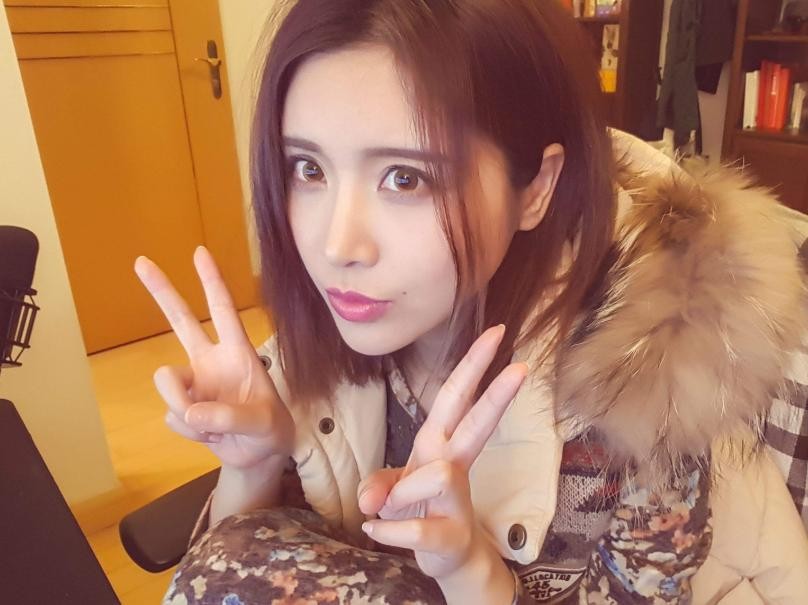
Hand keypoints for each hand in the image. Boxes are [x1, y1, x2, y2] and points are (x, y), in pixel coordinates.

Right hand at [134, 246, 293, 469]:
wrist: (260, 456)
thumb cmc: (270, 430)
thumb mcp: (262, 424)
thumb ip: (230, 416)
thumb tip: (191, 411)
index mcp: (237, 353)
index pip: (223, 312)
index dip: (212, 282)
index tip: (200, 252)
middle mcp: (211, 361)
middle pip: (180, 321)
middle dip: (162, 291)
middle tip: (141, 262)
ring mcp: (194, 384)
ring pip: (167, 384)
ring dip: (185, 410)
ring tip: (214, 427)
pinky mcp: (182, 408)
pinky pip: (174, 418)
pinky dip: (192, 432)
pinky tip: (211, 434)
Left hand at [357, 325, 526, 589]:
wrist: (445, 556)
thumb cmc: (422, 507)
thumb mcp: (393, 487)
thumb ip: (379, 483)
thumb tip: (369, 500)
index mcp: (439, 443)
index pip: (457, 396)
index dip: (473, 365)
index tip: (495, 332)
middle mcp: (452, 464)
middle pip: (477, 423)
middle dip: (497, 395)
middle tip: (523, 367)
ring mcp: (457, 500)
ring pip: (437, 474)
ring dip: (402, 492)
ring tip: (386, 506)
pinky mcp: (450, 534)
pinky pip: (415, 526)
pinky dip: (388, 529)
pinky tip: (374, 529)